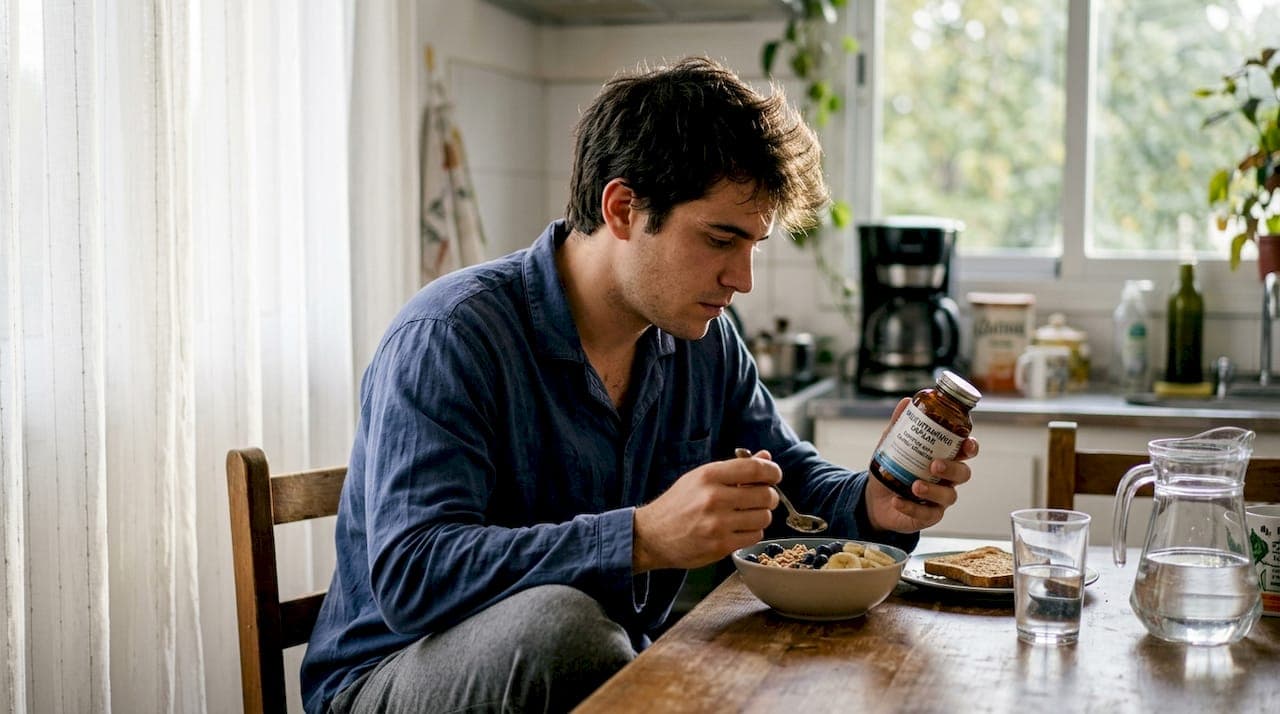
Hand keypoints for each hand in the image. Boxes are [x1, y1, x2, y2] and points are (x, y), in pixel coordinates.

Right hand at [632, 451, 780, 571]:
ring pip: (763, 517)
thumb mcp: (700, 478)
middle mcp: (714, 498)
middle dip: (768, 496)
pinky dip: (752, 532)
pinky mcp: (720, 545)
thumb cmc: (677, 504)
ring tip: (746, 515)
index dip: (772, 471)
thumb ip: (735, 468)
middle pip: (765, 495)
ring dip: (760, 516)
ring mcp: (718, 524)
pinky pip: (755, 536)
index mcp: (709, 476)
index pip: (755, 468)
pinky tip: (738, 529)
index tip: (774, 475)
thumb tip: (766, 458)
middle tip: (760, 498)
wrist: (652, 536)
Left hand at [865, 398, 979, 533]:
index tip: (967, 443)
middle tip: (935, 464)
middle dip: (952, 468)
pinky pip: (926, 514)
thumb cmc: (892, 469)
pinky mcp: (928, 516)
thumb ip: (900, 425)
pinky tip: (897, 500)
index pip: (965, 452)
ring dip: (933, 490)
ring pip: (948, 496)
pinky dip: (911, 507)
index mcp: (944, 457)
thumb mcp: (892, 445)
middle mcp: (946, 479)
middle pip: (963, 473)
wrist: (874, 498)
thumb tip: (906, 402)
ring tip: (915, 485)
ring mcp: (939, 499)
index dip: (971, 447)